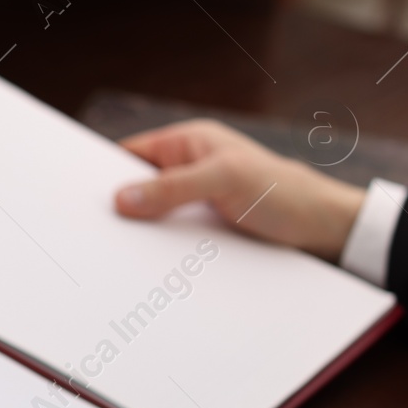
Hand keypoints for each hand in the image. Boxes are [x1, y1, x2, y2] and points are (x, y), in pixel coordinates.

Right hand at [112, 119, 365, 260]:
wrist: (327, 232)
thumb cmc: (286, 193)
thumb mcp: (225, 181)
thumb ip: (172, 187)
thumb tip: (121, 198)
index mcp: (189, 143)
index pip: (131, 153)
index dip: (104, 171)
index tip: (80, 195)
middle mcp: (189, 169)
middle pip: (136, 187)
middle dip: (119, 206)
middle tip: (94, 229)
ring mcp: (195, 201)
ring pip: (152, 216)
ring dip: (141, 234)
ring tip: (117, 251)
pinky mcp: (203, 230)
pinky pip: (170, 239)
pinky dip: (159, 251)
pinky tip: (147, 264)